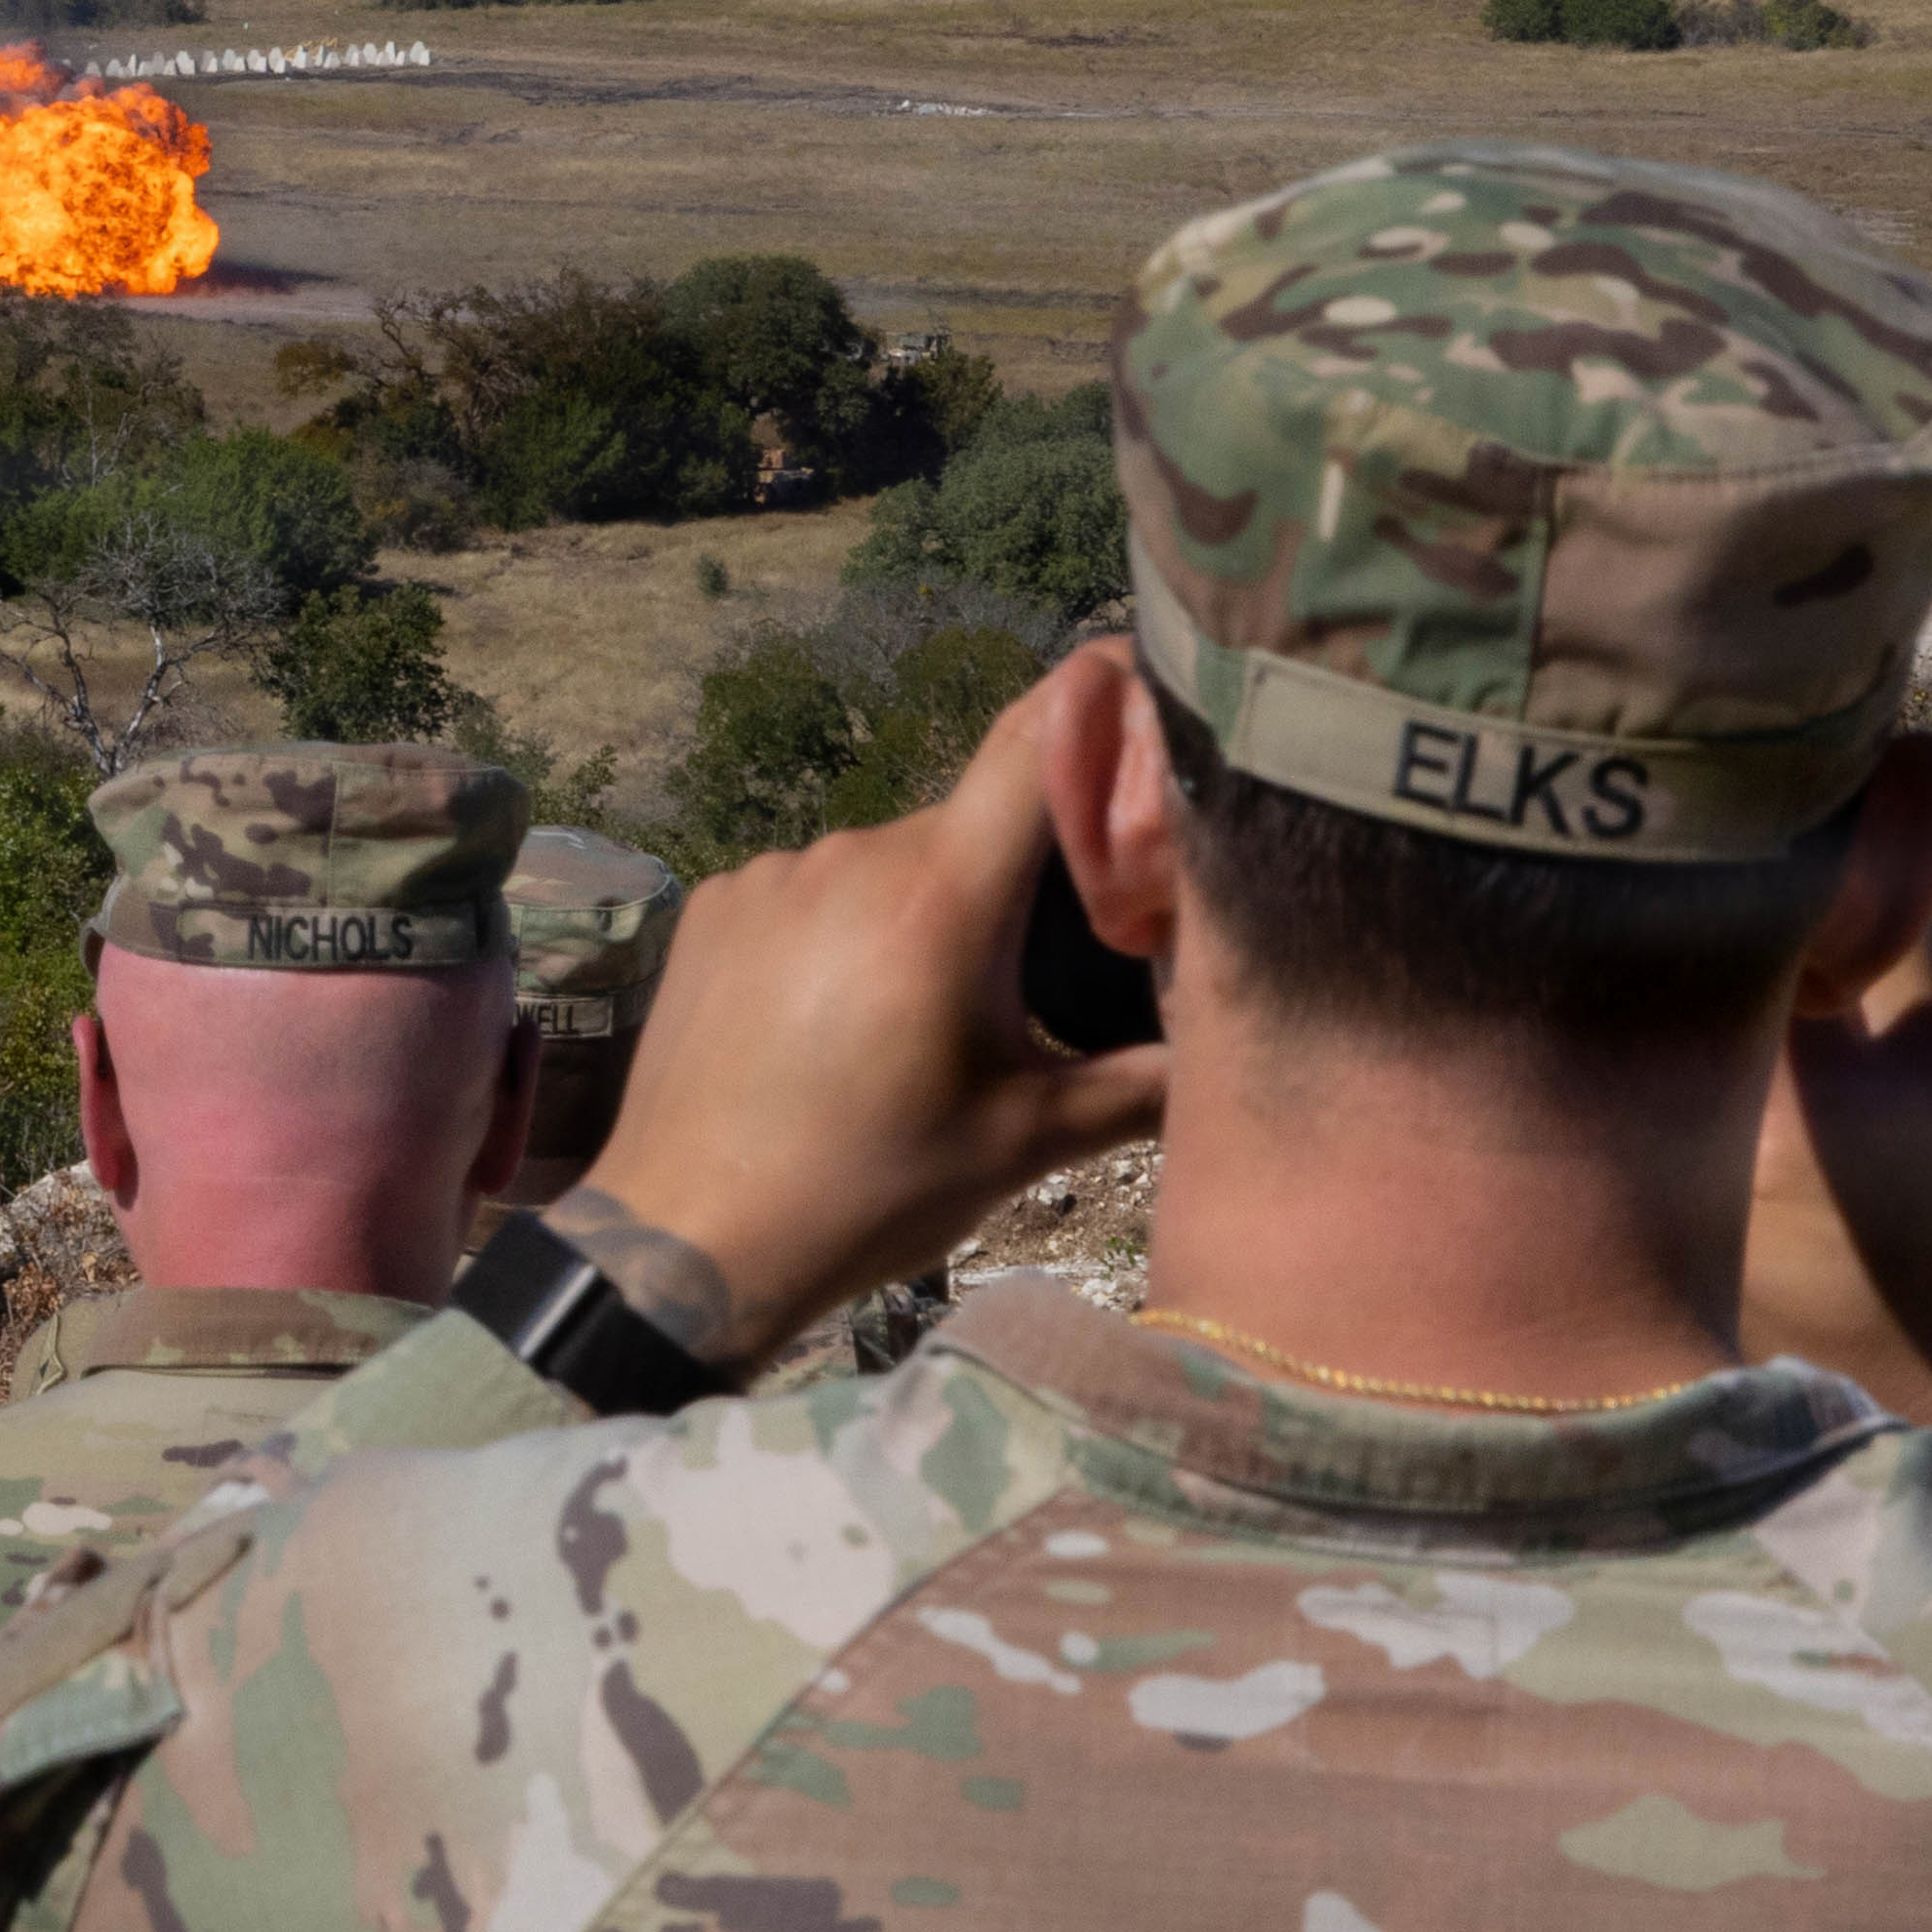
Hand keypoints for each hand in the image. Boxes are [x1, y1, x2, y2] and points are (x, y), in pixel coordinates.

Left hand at [554, 660, 1168, 1378]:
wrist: (691, 1240)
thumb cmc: (870, 1191)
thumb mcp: (1027, 1141)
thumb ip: (1146, 1083)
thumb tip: (1240, 1047)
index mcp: (941, 896)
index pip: (1037, 738)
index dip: (1098, 700)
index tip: (1143, 691)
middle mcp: (853, 854)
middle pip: (972, 825)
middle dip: (1019, 878)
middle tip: (1044, 970)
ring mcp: (772, 874)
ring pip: (890, 863)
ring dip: (926, 912)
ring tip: (924, 1020)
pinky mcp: (716, 905)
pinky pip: (812, 892)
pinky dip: (844, 934)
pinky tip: (838, 1020)